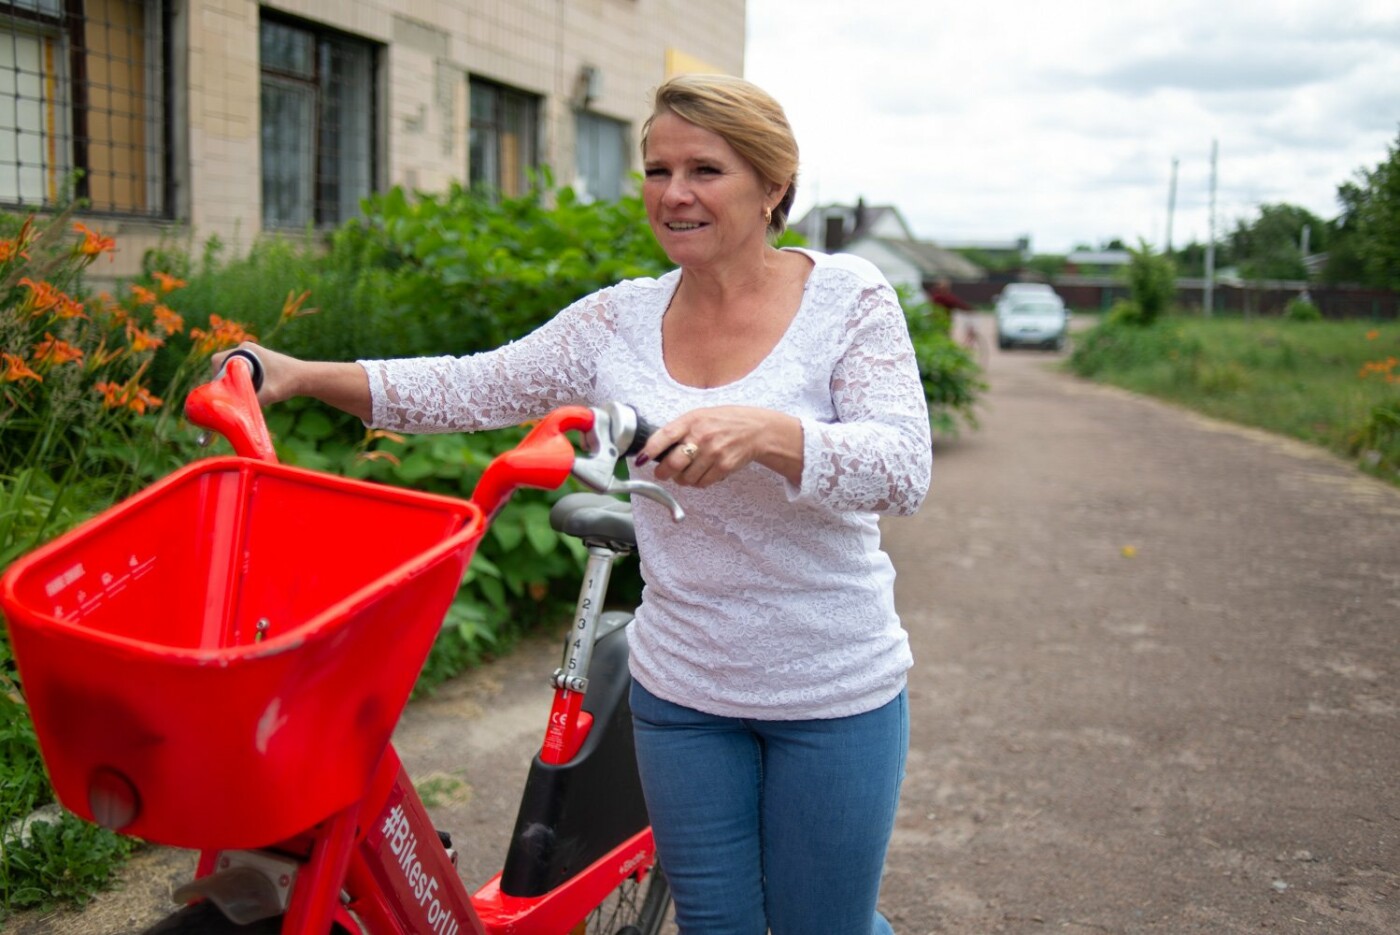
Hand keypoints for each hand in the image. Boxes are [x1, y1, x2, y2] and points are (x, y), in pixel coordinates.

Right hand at [211, 342, 303, 406]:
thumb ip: (251, 401)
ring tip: (240, 396)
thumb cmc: (289, 383)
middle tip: (231, 396)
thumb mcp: (269, 394)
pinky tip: (247, 394)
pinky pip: (238, 373)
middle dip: (224, 381)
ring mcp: (250, 356)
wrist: (306, 378)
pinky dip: (239, 384)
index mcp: (246, 349)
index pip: (218, 361)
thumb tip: (232, 411)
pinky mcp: (254, 364)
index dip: (217, 376)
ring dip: (231, 383)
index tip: (224, 390)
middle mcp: (245, 349)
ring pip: (229, 371)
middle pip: (222, 366)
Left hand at [638, 406, 802, 487]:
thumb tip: (656, 448)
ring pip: (685, 478)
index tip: (641, 460)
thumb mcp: (701, 415)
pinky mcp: (723, 467)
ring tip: (687, 472)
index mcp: (692, 420)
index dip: (650, 450)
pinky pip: (701, 483)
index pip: (664, 436)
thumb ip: (681, 428)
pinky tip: (701, 473)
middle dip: (663, 472)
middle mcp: (701, 436)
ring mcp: (713, 453)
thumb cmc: (726, 421)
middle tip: (662, 473)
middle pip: (672, 464)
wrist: (757, 430)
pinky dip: (697, 482)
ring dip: (682, 479)